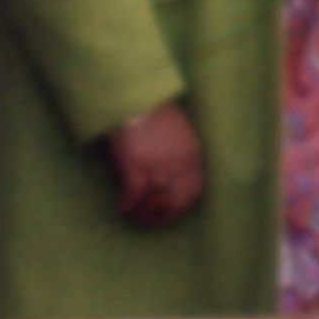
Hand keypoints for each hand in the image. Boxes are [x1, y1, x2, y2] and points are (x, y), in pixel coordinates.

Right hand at [106, 101, 208, 225]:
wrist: (135, 97)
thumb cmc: (154, 113)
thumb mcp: (179, 134)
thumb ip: (180, 155)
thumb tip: (168, 179)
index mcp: (193, 154)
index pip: (196, 190)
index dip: (183, 205)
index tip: (171, 212)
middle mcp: (180, 163)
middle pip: (177, 201)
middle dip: (164, 216)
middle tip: (150, 221)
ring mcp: (158, 165)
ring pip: (155, 202)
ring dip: (144, 214)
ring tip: (134, 216)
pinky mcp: (137, 166)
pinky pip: (134, 195)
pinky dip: (128, 205)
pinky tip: (123, 208)